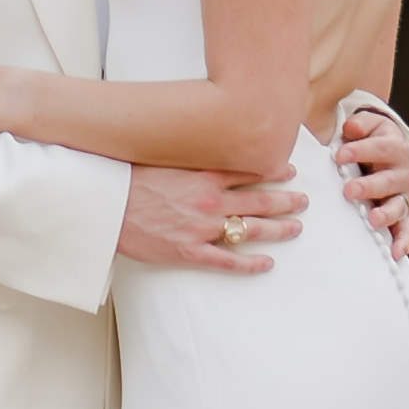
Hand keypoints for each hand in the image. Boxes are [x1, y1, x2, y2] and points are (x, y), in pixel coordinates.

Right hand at [120, 164, 309, 275]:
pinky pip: (227, 260)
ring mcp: (202, 228)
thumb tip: (206, 145)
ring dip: (278, 228)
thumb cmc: (129, 180)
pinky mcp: (189, 251)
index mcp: (204, 176)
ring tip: (295, 228)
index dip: (273, 172)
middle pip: (259, 200)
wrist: (105, 206)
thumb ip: (190, 158)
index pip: (249, 171)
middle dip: (285, 200)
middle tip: (303, 201)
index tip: (289, 171)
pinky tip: (267, 264)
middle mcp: (210, 201)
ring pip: (251, 228)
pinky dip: (250, 264)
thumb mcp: (164, 159)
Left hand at [337, 96, 408, 264]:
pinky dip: (403, 241)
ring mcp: (404, 196)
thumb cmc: (372, 140)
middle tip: (349, 190)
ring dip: (386, 213)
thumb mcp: (368, 125)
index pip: (380, 147)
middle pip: (389, 180)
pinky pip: (406, 229)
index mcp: (394, 147)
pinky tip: (395, 252)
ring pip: (398, 206)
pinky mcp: (403, 214)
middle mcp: (403, 173)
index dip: (360, 151)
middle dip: (370, 186)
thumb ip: (360, 124)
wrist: (388, 151)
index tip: (339, 155)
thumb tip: (352, 129)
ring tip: (372, 219)